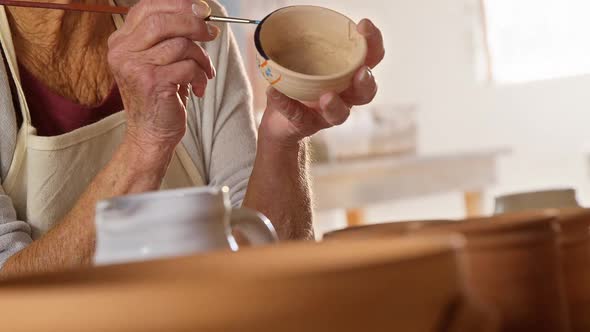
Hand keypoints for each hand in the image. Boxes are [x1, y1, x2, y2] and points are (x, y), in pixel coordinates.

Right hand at [107, 0, 218, 153]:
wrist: (150, 135)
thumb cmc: (159, 97)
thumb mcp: (158, 61)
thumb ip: (169, 36)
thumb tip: (199, 12)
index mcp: (121, 42)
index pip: (147, 7)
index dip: (177, 4)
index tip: (202, 10)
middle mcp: (122, 51)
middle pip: (163, 20)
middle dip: (194, 24)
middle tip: (211, 33)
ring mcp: (135, 67)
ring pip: (180, 44)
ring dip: (201, 58)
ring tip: (204, 72)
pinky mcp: (153, 83)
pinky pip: (187, 66)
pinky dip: (200, 76)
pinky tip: (198, 87)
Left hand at [258, 19, 384, 146]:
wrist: (279, 119)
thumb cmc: (298, 80)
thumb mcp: (302, 56)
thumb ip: (303, 41)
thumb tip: (287, 16)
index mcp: (348, 72)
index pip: (371, 57)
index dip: (373, 42)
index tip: (364, 25)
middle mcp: (345, 95)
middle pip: (365, 91)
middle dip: (366, 81)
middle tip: (361, 72)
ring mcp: (328, 113)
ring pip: (340, 113)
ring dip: (335, 105)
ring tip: (326, 96)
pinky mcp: (307, 124)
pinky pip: (299, 116)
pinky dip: (286, 104)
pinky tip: (274, 92)